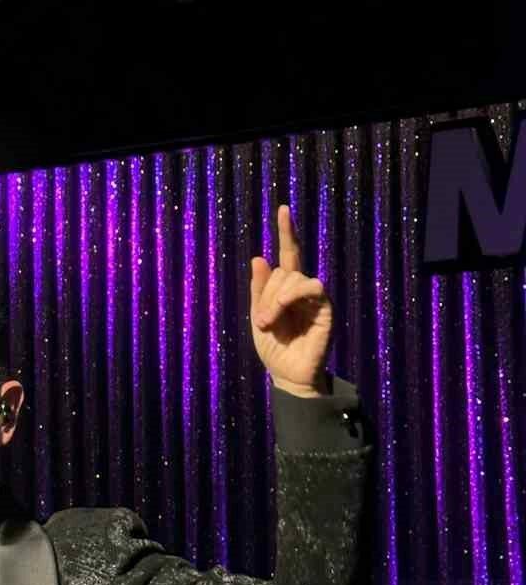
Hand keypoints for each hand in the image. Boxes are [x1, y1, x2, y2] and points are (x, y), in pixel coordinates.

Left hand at [249, 205, 333, 392]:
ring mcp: (315, 298)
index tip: (283, 209)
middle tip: (263, 321)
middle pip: (283, 271)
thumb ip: (259, 289)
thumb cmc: (274, 349)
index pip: (288, 254)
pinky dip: (294, 295)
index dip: (286, 232)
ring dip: (276, 299)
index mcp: (285, 289)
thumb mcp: (258, 316)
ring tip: (270, 323)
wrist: (288, 375)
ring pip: (295, 277)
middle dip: (267, 294)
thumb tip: (259, 256)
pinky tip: (284, 312)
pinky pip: (313, 287)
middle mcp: (302, 290)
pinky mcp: (326, 309)